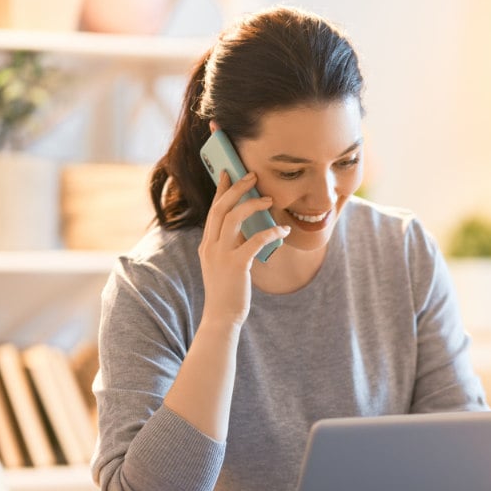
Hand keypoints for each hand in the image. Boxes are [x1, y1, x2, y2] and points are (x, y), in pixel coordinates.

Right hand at [197, 171, 290, 325]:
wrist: (221, 317)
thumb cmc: (227, 292)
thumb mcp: (223, 266)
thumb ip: (230, 247)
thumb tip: (249, 230)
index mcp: (207, 245)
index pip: (213, 211)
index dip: (221, 190)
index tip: (227, 173)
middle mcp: (210, 246)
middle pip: (221, 208)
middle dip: (237, 188)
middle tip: (252, 175)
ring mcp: (221, 255)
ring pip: (234, 218)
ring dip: (253, 204)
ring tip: (269, 199)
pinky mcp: (236, 265)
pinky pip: (254, 240)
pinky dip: (270, 232)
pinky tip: (282, 230)